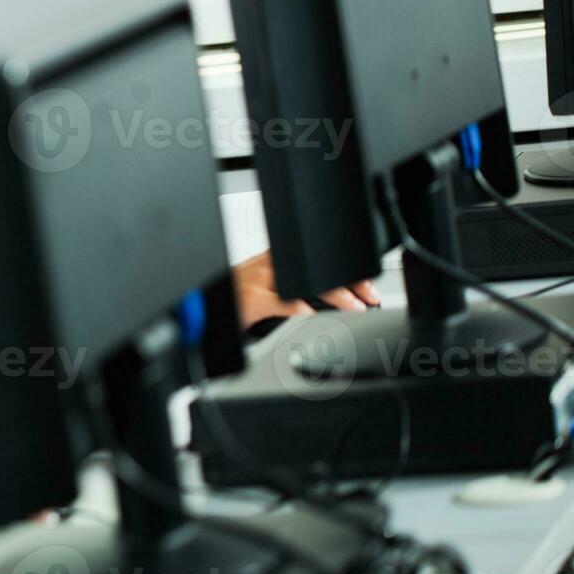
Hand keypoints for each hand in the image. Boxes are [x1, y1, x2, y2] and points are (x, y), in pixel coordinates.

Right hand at [232, 250, 379, 328]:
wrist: (204, 301)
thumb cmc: (235, 294)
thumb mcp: (263, 282)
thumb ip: (289, 285)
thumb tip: (321, 300)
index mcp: (276, 258)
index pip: (318, 260)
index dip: (346, 271)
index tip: (366, 283)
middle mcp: (272, 265)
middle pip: (319, 268)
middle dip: (350, 282)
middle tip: (370, 295)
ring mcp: (263, 280)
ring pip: (308, 282)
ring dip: (337, 295)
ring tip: (355, 306)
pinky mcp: (255, 298)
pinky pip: (285, 302)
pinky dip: (303, 310)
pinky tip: (315, 315)